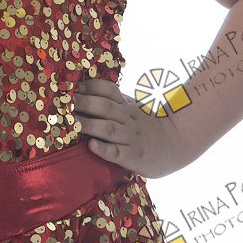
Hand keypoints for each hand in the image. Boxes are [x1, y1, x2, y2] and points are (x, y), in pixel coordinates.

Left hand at [74, 78, 188, 178]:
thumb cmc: (148, 127)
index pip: (110, 91)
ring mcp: (131, 138)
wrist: (177, 144)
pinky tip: (91, 145)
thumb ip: (114, 103)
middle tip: (66, 102)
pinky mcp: (134, 157)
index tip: (76, 86)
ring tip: (71, 123)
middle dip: (85, 103)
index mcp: (127, 106)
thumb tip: (84, 93)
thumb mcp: (133, 109)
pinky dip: (104, 149)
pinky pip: (117, 153)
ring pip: (108, 129)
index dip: (92, 87)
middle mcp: (128, 119)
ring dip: (88, 125)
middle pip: (106, 107)